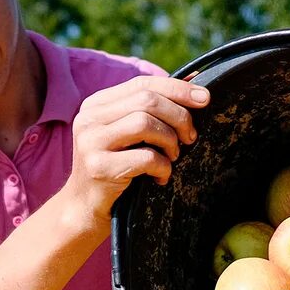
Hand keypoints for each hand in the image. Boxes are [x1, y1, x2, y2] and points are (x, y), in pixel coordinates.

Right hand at [65, 75, 207, 224]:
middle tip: (190, 137)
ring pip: (145, 124)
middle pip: (146, 101)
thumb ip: (150, 110)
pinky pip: (145, 158)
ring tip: (173, 156)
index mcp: (97, 104)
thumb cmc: (116, 167)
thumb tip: (194, 83)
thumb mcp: (128, 134)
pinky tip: (161, 177)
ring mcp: (91, 142)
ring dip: (170, 141)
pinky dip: (163, 167)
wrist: (85, 206)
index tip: (204, 99)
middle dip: (179, 116)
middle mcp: (89, 119)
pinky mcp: (98, 167)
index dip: (177, 89)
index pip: (142, 84)